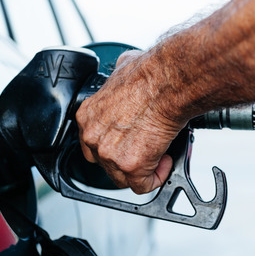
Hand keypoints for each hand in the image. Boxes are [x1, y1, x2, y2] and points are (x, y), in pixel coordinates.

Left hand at [76, 50, 184, 193]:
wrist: (167, 82)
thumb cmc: (151, 74)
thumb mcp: (122, 69)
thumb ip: (119, 81)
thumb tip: (127, 75)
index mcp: (87, 115)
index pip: (92, 143)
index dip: (113, 145)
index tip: (128, 142)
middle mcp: (93, 136)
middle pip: (106, 163)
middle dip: (127, 159)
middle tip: (146, 148)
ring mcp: (109, 154)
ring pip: (123, 177)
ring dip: (143, 169)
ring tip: (159, 153)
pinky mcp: (130, 166)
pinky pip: (142, 185)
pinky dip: (156, 177)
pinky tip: (164, 161)